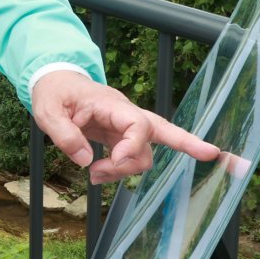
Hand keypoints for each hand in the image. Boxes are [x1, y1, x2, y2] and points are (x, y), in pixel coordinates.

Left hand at [31, 71, 219, 183]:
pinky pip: (130, 157)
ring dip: (124, 170)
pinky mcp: (118, 136)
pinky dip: (119, 170)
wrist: (55, 82)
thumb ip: (64, 135)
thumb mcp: (47, 111)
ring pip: (142, 153)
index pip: (137, 123)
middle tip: (211, 153)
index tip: (112, 161)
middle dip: (186, 142)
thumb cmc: (54, 92)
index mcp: (109, 103)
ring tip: (93, 175)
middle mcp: (124, 114)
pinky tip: (98, 176)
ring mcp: (123, 126)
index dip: (132, 146)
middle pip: (161, 129)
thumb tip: (86, 161)